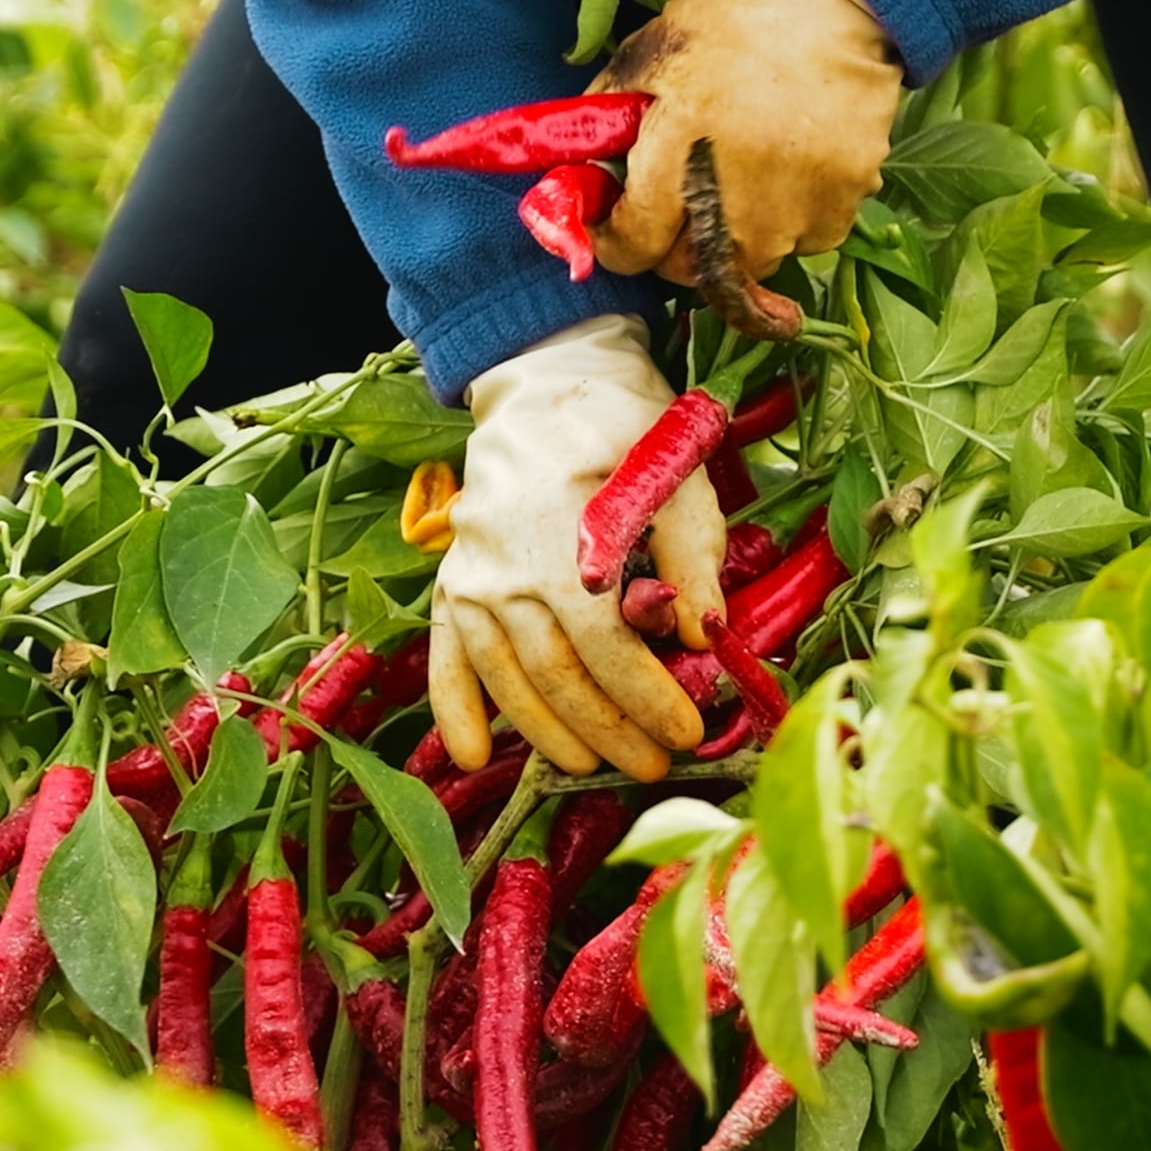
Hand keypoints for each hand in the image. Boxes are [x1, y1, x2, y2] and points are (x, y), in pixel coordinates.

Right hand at [429, 317, 726, 780]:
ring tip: (592, 767)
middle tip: (653, 767)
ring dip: (548, 734)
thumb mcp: (674, 477)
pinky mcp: (454, 580)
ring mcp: (471, 576)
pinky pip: (445, 655)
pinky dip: (453, 709)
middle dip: (609, 730)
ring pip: (507, 678)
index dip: (646, 699)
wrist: (546, 384)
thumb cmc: (622, 429)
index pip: (606, 647)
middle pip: (557, 674)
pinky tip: (472, 755)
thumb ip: (690, 559)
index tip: (686, 733)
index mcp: (564, 541)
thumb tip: (705, 639)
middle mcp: (505, 568)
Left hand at [590, 0, 902, 286]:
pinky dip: (788, 217)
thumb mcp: (646, 57)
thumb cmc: (733, 22)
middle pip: (687, 270)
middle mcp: (735, 218)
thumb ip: (602, 117)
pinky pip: (802, 237)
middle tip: (675, 194)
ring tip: (737, 173)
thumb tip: (578, 159)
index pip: (629, 251)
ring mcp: (795, 221)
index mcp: (675, 176)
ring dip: (732, 232)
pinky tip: (786, 165)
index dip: (611, 238)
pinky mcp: (842, 211)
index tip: (611, 218)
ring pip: (747, 259)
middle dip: (671, 241)